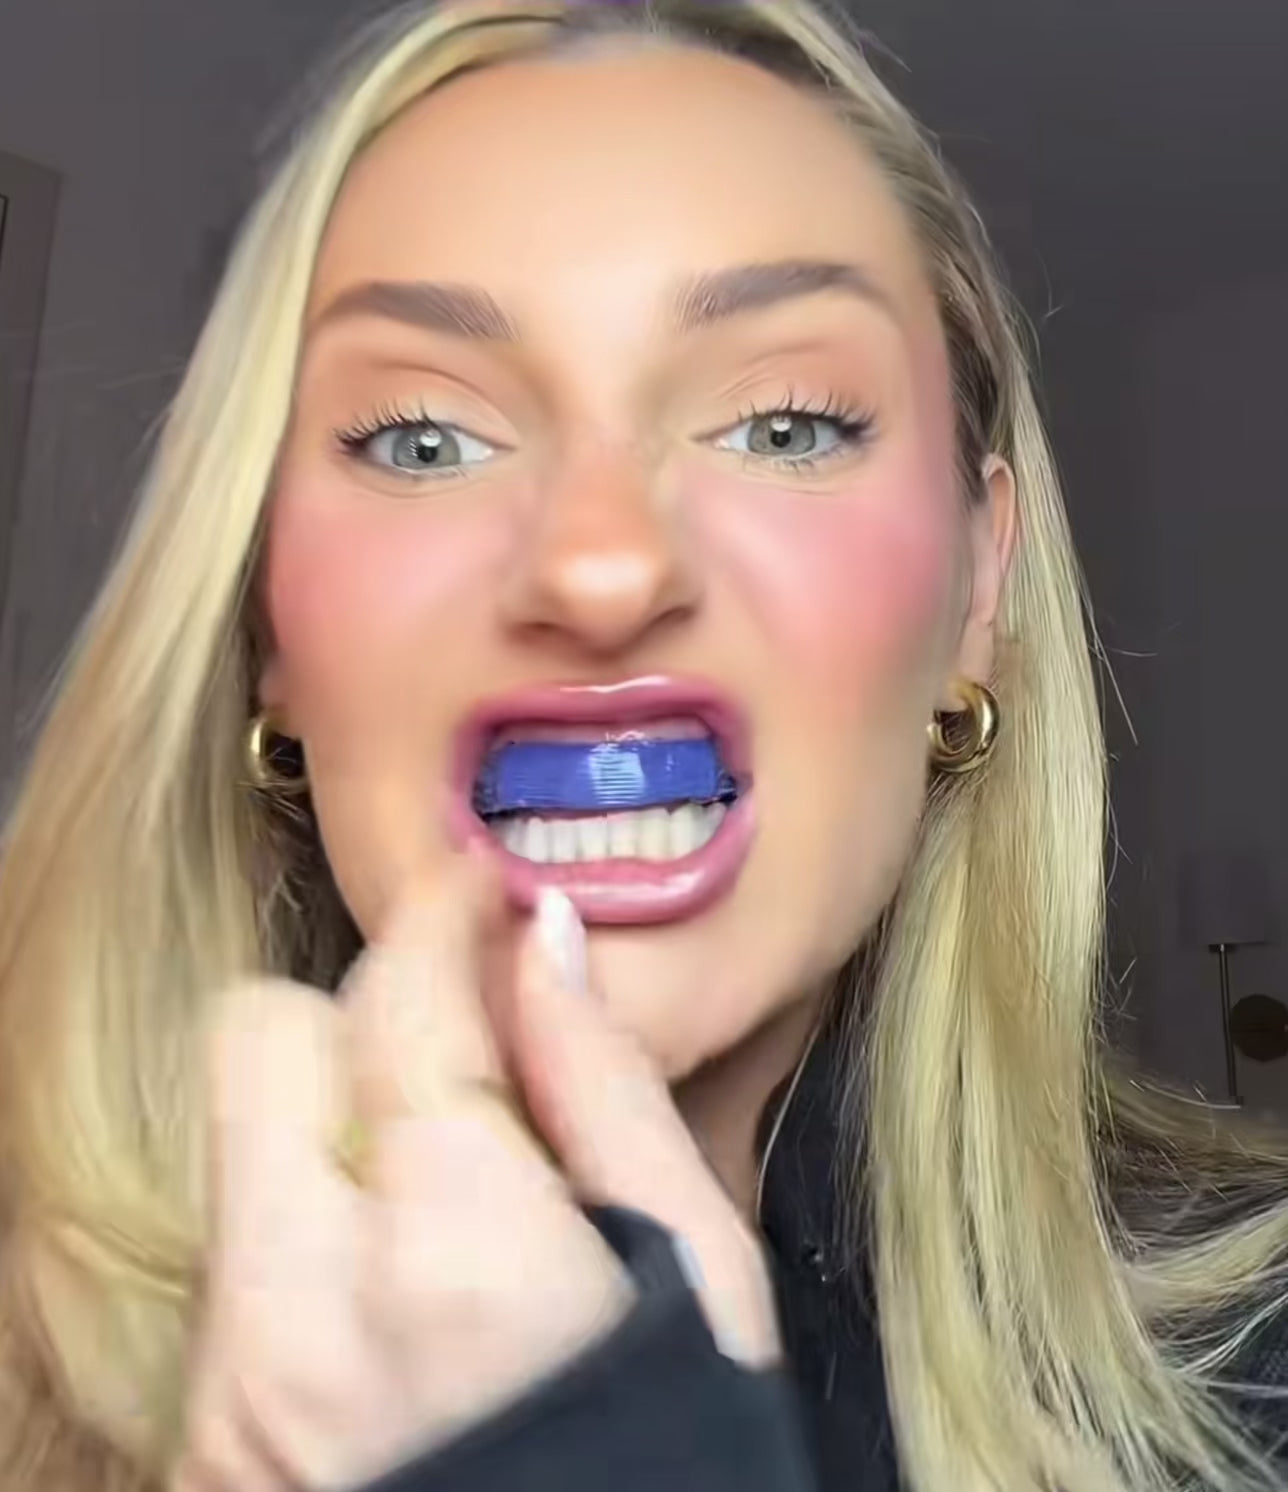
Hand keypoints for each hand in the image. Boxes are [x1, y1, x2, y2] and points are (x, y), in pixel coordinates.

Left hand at [170, 859, 779, 1491]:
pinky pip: (237, 1268)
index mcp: (451, 1254)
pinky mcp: (207, 1447)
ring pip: (238, 1152)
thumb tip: (546, 944)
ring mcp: (231, 1392)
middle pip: (256, 1040)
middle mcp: (299, 1314)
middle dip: (355, 1014)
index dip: (442, 916)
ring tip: (451, 1196)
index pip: (395, 998)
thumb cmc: (676, 1469)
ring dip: (337, 1131)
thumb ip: (609, 1092)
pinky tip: (406, 1297)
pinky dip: (312, 1239)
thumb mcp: (699, 1282)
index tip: (478, 898)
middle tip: (459, 1051)